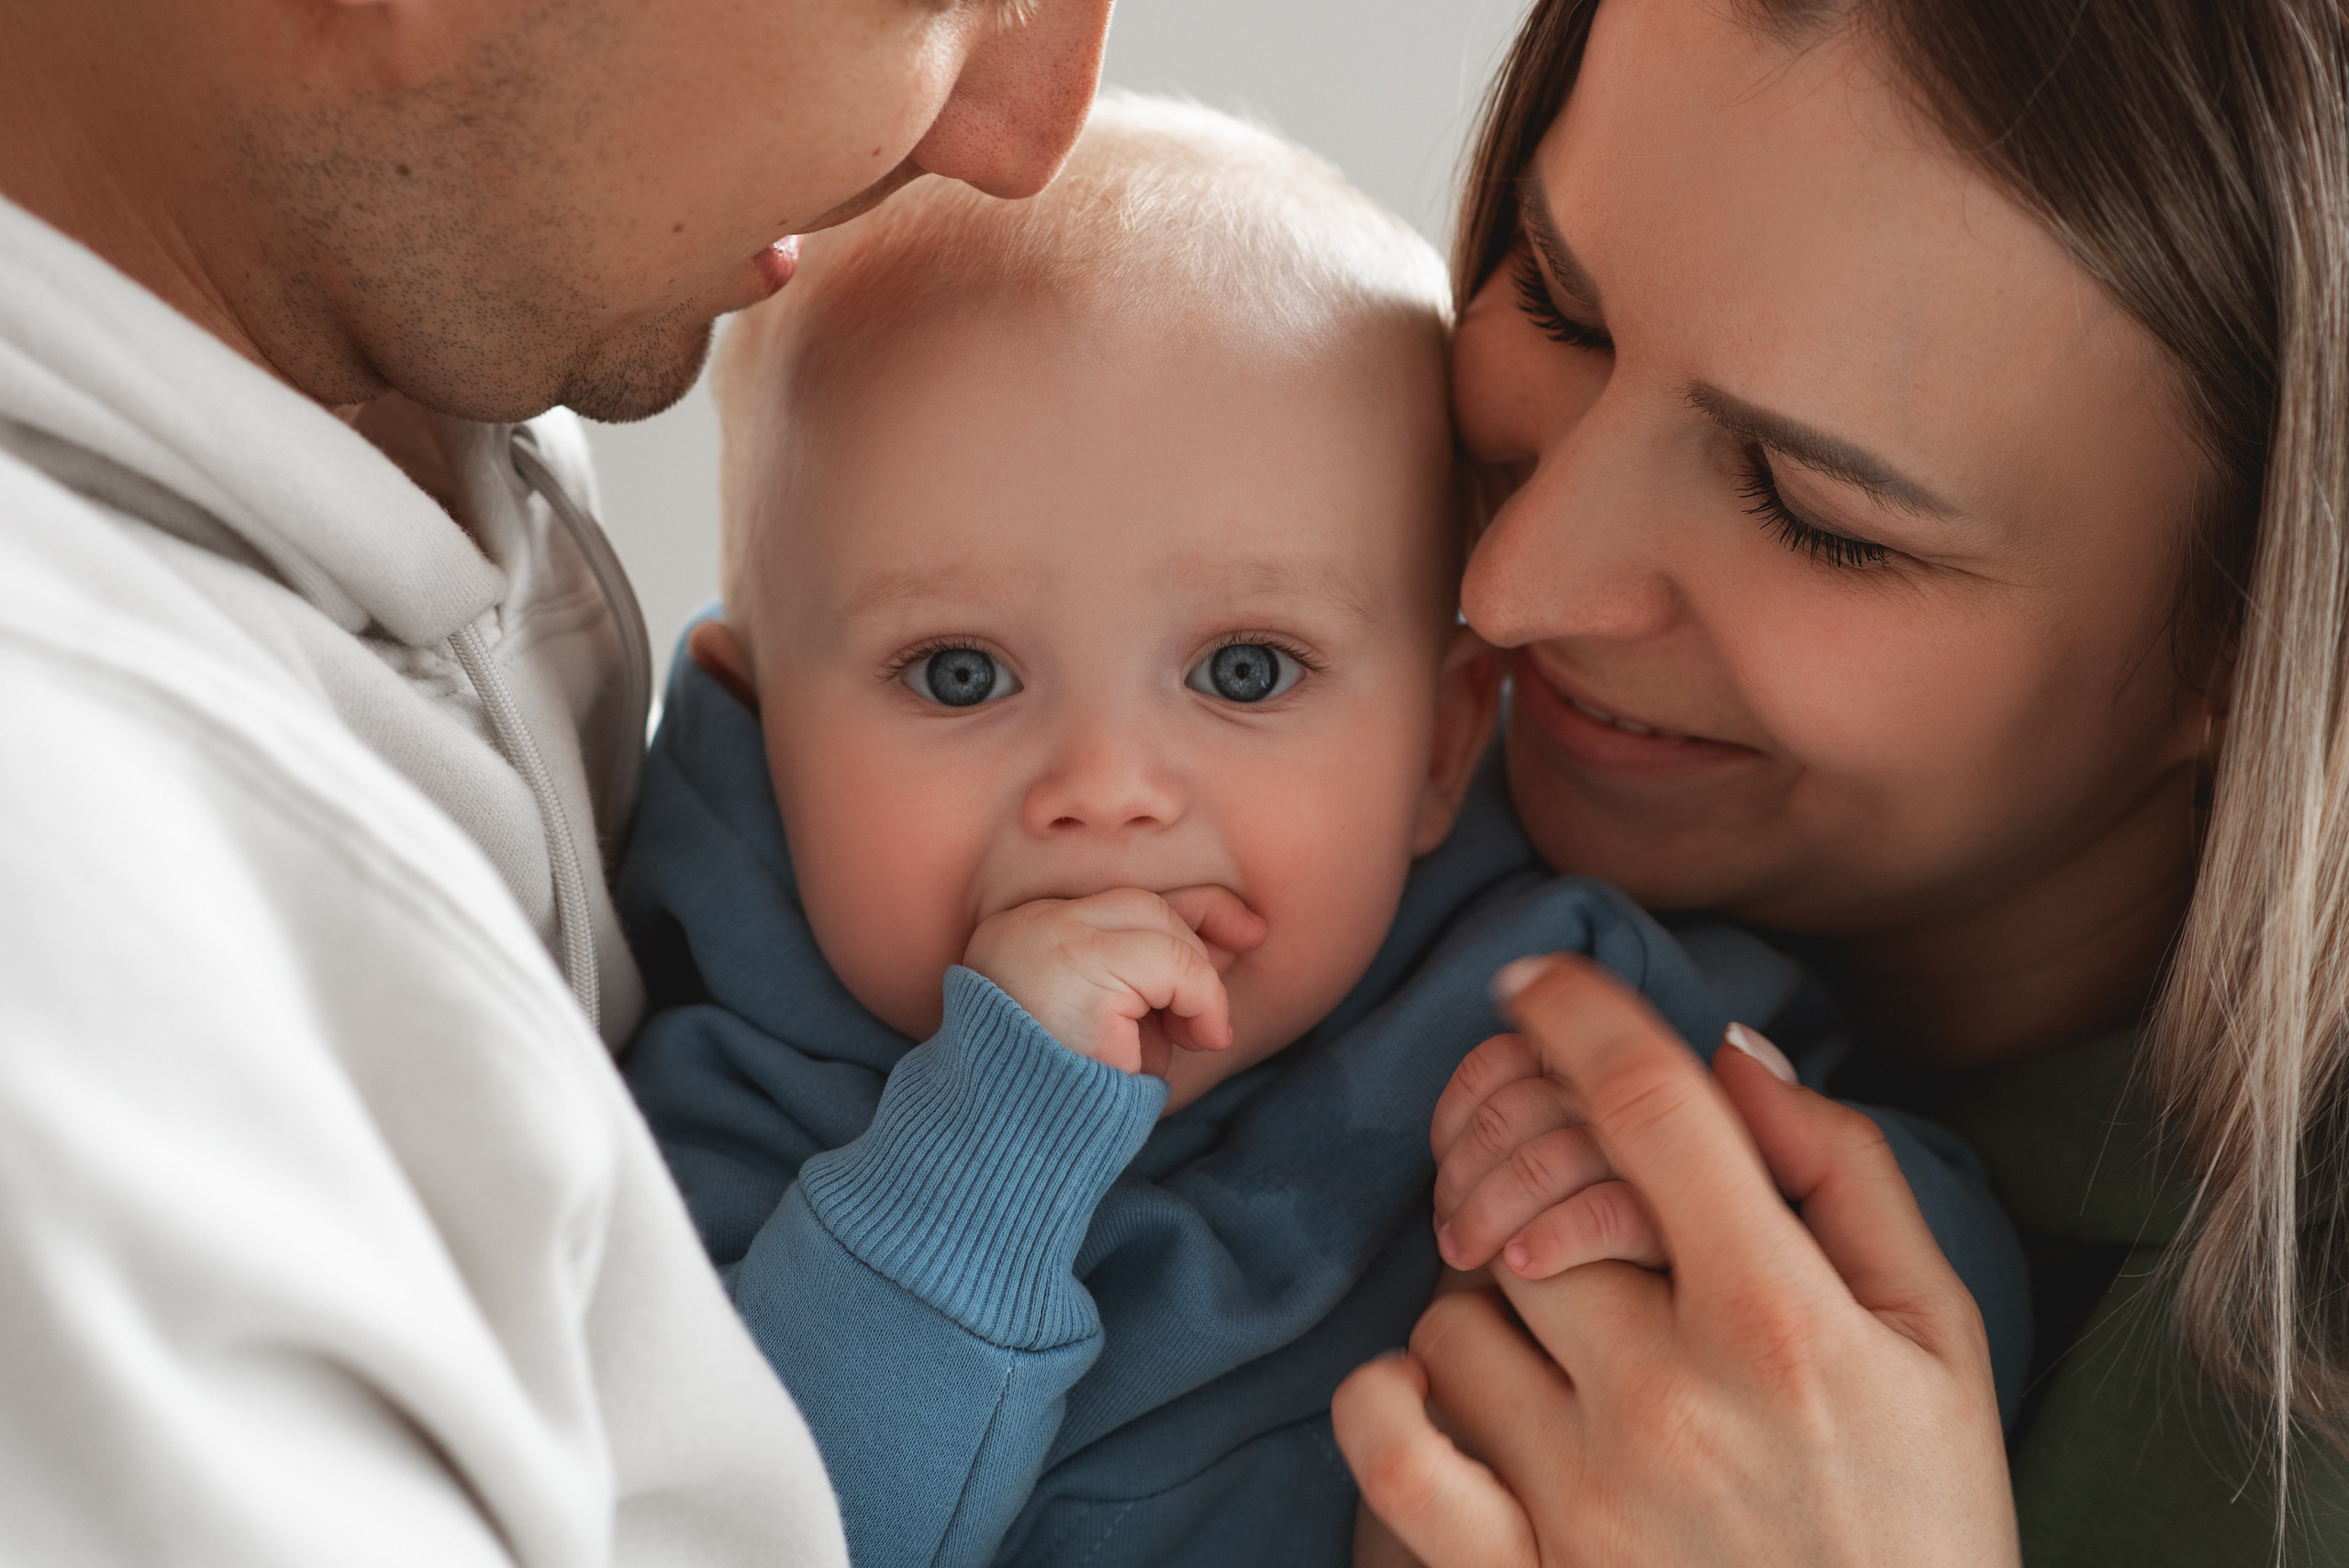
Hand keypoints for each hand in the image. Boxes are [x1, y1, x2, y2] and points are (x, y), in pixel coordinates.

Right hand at [963, 886, 1267, 1076]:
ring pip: (1163, 932)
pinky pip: (1173, 968)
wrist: (1005, 1149)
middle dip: (1203, 942)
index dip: (1192, 909)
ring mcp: (1055, 946)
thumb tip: (1231, 937)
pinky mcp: (1084, 980)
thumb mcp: (1106, 1023)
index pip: (1121, 901)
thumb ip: (1147, 980)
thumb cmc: (1055, 1096)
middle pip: (1145, 905)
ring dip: (1193, 987)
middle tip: (1226, 994)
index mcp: (1020, 935)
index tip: (1245, 930)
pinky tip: (1192, 1040)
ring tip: (1186, 1040)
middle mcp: (1029, 927)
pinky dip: (1199, 1002)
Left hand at [1333, 955, 2016, 1567]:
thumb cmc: (1923, 1521)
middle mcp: (1673, 1401)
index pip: (1648, 1109)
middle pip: (1532, 1203)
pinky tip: (1434, 1388)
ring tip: (1560, 1343)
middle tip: (1551, 1191)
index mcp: (1785, 1325)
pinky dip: (1386, 1399)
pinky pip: (1392, 1448)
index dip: (1576, 1013)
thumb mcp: (1938, 1343)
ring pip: (1457, 1314)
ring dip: (1487, 1304)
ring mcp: (1586, 1500)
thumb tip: (1730, 1056)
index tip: (1534, 982)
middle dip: (1531, 1174)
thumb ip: (1845, 1179)